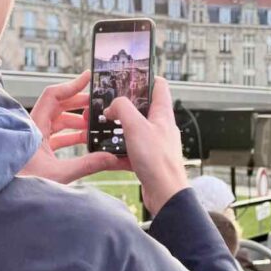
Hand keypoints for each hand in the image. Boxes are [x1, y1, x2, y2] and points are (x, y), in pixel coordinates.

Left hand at [19, 71, 120, 183]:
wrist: (4, 201)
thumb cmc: (21, 186)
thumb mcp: (58, 175)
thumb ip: (87, 165)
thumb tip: (111, 157)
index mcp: (33, 127)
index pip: (53, 96)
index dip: (71, 85)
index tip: (87, 77)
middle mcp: (33, 129)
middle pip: (58, 106)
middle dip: (79, 104)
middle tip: (98, 105)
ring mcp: (34, 140)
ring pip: (58, 122)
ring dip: (76, 122)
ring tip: (94, 126)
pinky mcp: (37, 151)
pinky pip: (57, 136)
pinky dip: (71, 136)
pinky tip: (85, 142)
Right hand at [103, 77, 188, 215]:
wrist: (165, 194)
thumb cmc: (158, 161)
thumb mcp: (136, 126)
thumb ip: (123, 109)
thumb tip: (113, 105)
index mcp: (162, 114)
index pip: (159, 86)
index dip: (145, 77)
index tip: (129, 75)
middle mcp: (161, 126)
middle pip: (144, 108)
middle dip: (125, 105)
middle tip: (108, 105)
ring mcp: (156, 143)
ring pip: (135, 129)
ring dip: (120, 128)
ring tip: (105, 127)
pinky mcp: (149, 159)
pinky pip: (132, 149)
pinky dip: (120, 149)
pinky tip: (109, 153)